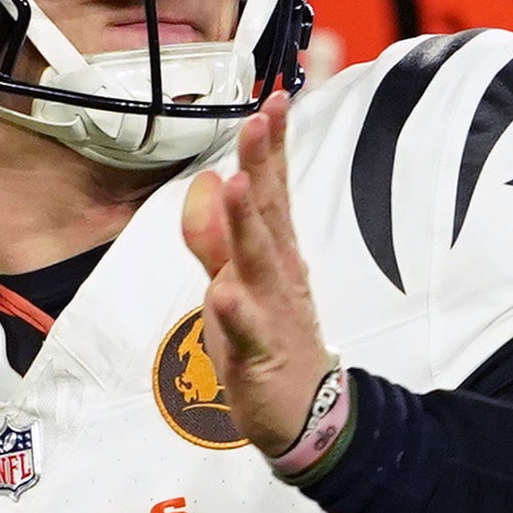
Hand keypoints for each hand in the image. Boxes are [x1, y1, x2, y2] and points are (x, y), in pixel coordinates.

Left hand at [178, 95, 333, 456]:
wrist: (305, 412)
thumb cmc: (266, 338)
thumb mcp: (234, 279)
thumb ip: (215, 233)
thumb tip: (208, 181)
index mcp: (275, 253)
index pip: (273, 190)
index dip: (271, 147)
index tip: (273, 100)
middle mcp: (276, 274)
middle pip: (268, 212)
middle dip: (262, 165)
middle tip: (258, 120)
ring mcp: (270, 312)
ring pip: (256, 262)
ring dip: (246, 224)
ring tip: (239, 186)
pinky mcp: (259, 353)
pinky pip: (245, 331)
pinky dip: (234, 312)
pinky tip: (223, 294)